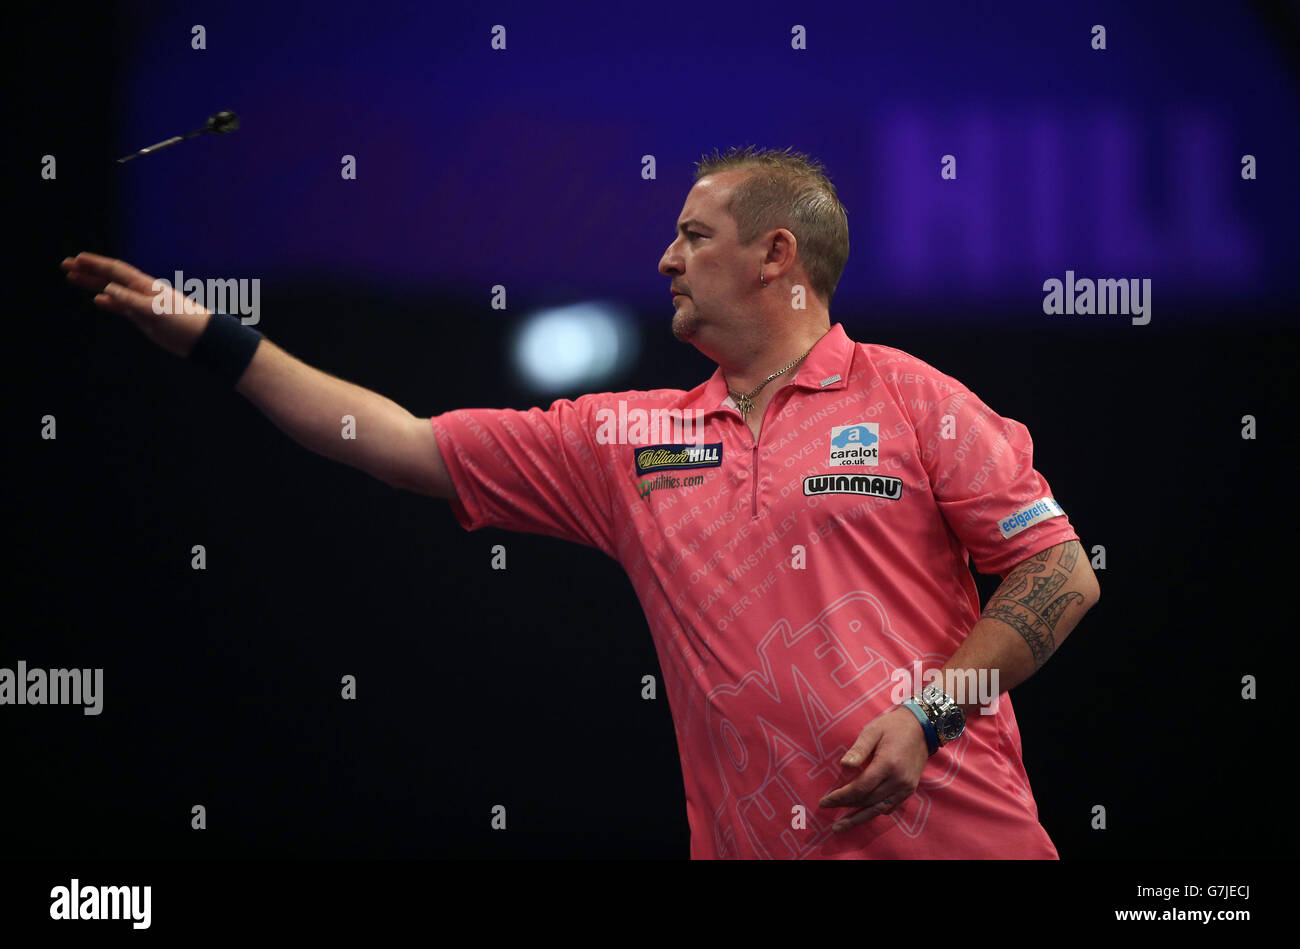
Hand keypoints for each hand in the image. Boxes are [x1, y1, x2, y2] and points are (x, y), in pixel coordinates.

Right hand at [62, 252, 212, 357]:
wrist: (201, 337)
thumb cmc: (182, 321)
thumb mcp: (155, 310)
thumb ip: (131, 300)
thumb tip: (107, 289)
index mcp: (144, 285)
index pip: (115, 270)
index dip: (95, 264)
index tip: (75, 259)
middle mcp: (140, 291)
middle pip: (109, 277)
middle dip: (87, 270)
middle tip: (65, 265)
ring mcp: (140, 303)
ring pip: (111, 290)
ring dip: (93, 284)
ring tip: (73, 278)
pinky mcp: (144, 317)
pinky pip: (121, 307)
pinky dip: (108, 302)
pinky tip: (97, 300)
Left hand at [818, 705, 929, 833]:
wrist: (922, 728)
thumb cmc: (892, 727)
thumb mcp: (872, 731)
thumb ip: (858, 749)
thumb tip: (844, 765)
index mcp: (887, 765)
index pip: (860, 788)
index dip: (840, 797)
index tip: (824, 801)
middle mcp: (898, 780)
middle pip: (867, 800)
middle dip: (845, 808)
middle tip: (826, 810)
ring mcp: (906, 787)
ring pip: (878, 809)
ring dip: (858, 819)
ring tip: (840, 827)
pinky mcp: (909, 790)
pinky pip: (890, 807)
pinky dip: (874, 812)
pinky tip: (861, 815)